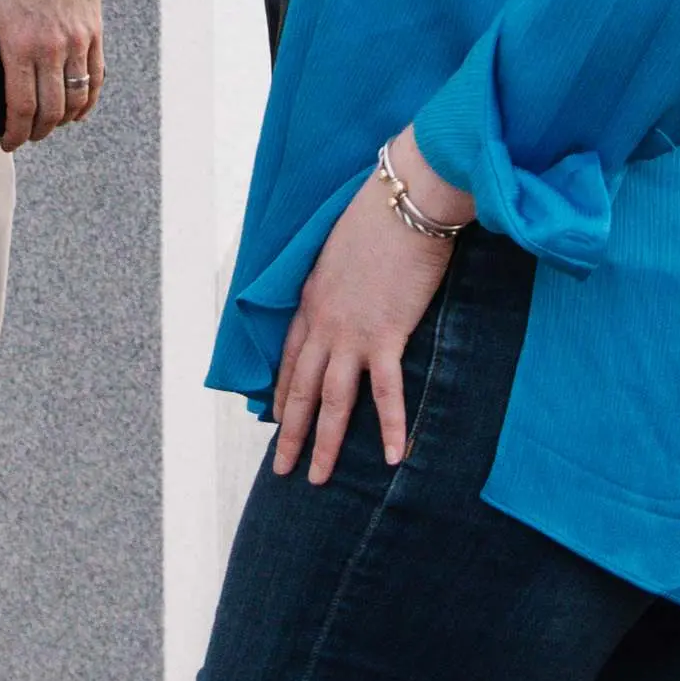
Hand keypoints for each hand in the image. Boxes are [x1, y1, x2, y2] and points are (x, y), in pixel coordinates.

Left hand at [0, 0, 104, 145]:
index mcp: (19, 45)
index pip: (20, 105)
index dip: (15, 132)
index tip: (9, 142)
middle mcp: (52, 49)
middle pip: (50, 110)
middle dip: (37, 131)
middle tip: (27, 136)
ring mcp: (77, 44)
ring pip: (75, 99)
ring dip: (62, 120)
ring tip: (49, 125)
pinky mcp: (94, 36)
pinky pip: (96, 79)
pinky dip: (88, 101)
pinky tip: (78, 110)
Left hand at [270, 132, 472, 484]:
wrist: (403, 202)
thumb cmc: (378, 218)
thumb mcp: (342, 251)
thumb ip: (340, 282)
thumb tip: (350, 294)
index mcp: (310, 301)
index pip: (289, 357)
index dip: (281, 393)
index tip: (276, 421)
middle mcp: (323, 322)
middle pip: (299, 388)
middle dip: (290, 433)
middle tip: (283, 469)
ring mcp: (351, 332)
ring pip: (330, 399)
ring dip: (324, 442)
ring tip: (317, 478)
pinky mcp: (386, 335)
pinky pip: (385, 392)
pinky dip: (388, 427)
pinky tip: (391, 457)